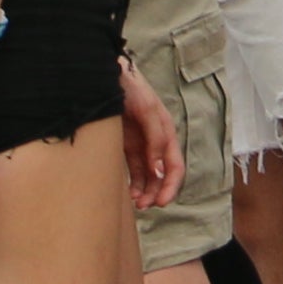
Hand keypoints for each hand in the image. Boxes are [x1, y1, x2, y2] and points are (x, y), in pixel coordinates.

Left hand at [120, 63, 183, 209]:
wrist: (107, 77)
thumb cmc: (132, 88)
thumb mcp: (147, 111)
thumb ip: (155, 139)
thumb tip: (159, 170)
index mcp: (166, 133)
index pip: (175, 166)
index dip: (171, 186)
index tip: (162, 202)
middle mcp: (156, 142)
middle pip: (161, 175)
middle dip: (156, 192)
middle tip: (144, 206)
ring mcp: (140, 145)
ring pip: (147, 176)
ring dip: (144, 191)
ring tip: (136, 204)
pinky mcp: (126, 146)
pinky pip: (133, 170)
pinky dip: (133, 183)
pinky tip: (129, 194)